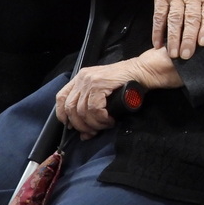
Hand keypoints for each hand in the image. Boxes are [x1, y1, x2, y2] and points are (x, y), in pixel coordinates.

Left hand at [54, 47, 179, 138]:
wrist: (142, 71)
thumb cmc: (127, 83)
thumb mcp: (104, 91)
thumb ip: (92, 107)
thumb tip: (84, 133)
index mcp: (80, 78)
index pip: (61, 98)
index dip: (63, 115)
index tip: (72, 127)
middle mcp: (82, 78)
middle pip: (70, 108)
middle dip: (81, 125)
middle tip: (93, 132)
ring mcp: (90, 80)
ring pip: (82, 111)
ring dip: (94, 123)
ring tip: (105, 125)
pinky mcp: (100, 84)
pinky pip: (94, 108)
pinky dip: (101, 119)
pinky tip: (110, 120)